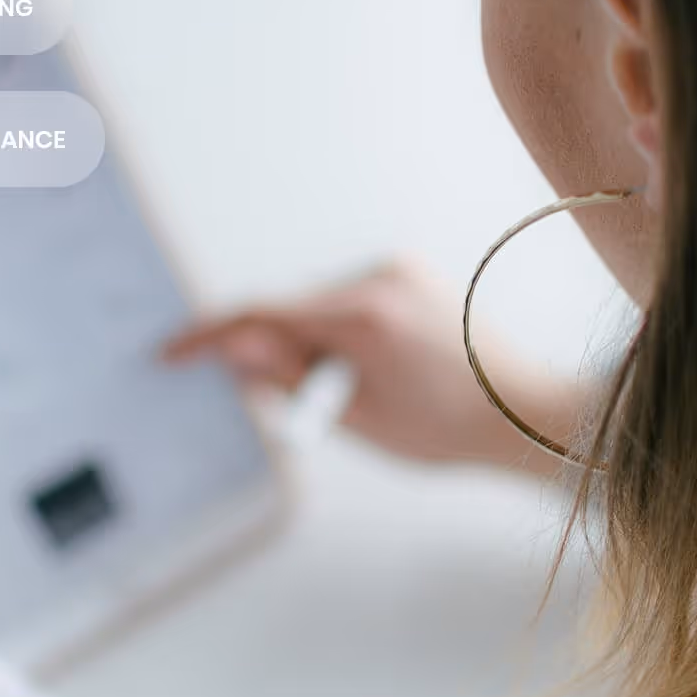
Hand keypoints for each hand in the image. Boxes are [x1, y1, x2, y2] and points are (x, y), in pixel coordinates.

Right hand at [164, 258, 574, 472]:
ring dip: (308, 342)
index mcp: (365, 316)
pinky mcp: (406, 271)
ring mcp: (395, 268)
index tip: (171, 352)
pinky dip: (334, 330)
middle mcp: (379, 277)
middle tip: (300, 401)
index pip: (261, 313)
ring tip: (357, 389)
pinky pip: (343, 297)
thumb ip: (289, 378)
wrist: (526, 410)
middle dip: (274, 351)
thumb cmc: (448, 428)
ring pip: (314, 304)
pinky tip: (368, 365)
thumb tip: (235, 348)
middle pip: (288, 308)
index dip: (209, 334)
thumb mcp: (357, 417)